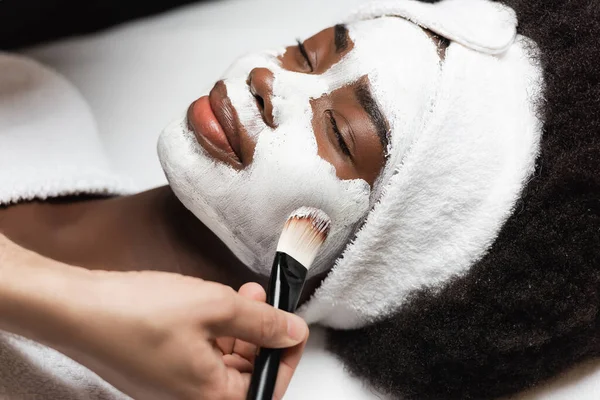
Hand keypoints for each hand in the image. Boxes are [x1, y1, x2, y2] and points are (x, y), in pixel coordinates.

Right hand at [0, 235, 308, 399]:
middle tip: (263, 300)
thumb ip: (262, 322)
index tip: (294, 324)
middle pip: (246, 374)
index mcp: (211, 399)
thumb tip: (292, 331)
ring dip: (239, 328)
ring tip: (240, 294)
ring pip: (224, 362)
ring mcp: (174, 388)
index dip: (287, 352)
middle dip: (262, 333)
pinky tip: (213, 304)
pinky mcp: (160, 372)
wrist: (76, 310)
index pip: (269, 384)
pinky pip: (201, 356)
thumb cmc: (136, 314)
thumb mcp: (214, 308)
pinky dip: (214, 331)